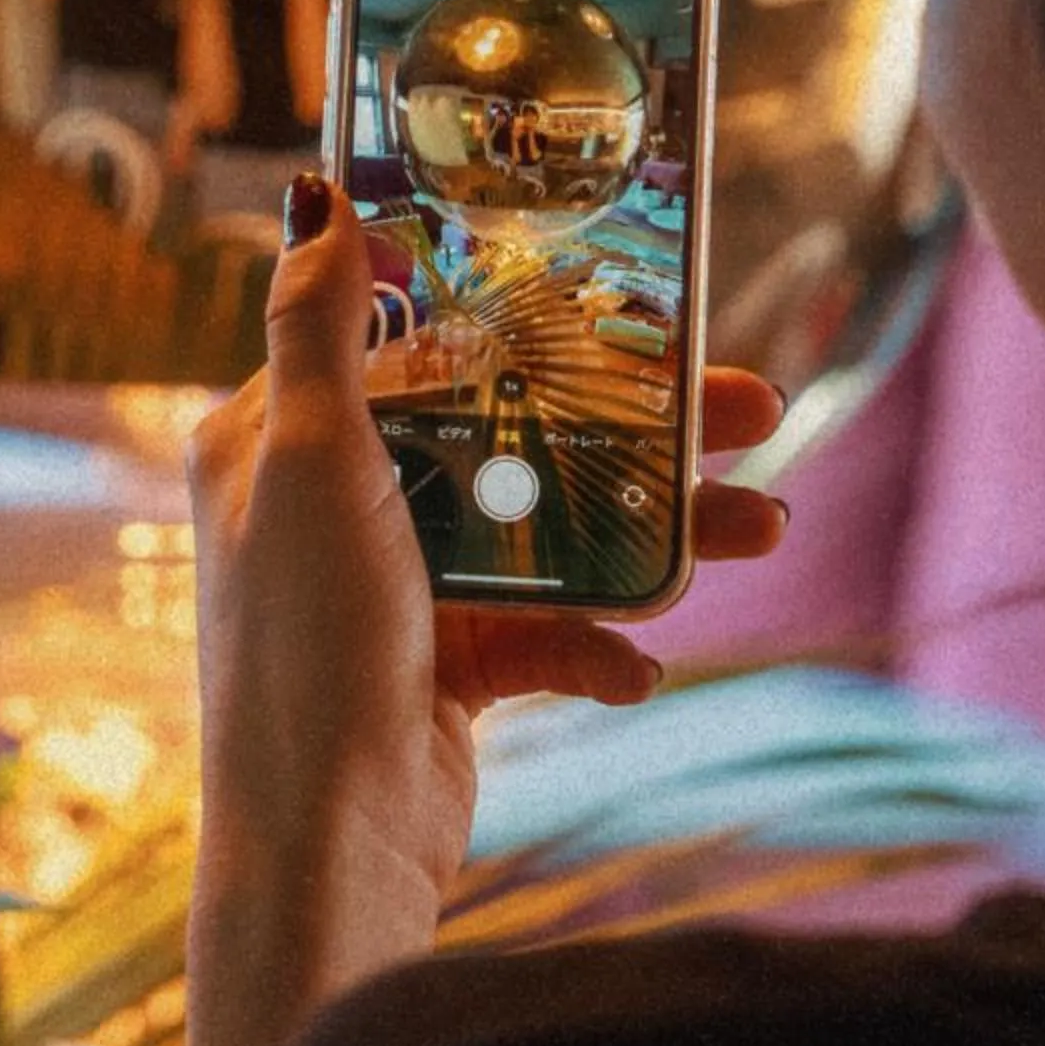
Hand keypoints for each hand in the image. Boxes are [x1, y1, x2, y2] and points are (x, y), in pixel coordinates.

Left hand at [181, 177, 785, 1045]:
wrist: (324, 849)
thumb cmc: (304, 646)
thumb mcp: (305, 465)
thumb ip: (319, 332)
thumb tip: (317, 196)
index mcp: (279, 439)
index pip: (415, 336)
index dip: (521, 304)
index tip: (629, 280)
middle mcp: (333, 502)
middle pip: (507, 425)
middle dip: (635, 420)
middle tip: (754, 401)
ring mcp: (397, 588)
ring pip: (549, 525)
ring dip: (657, 530)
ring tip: (765, 525)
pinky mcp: (449, 670)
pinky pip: (548, 632)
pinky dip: (600, 648)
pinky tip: (636, 672)